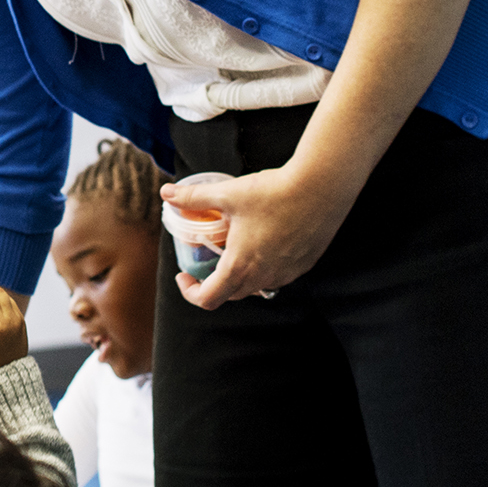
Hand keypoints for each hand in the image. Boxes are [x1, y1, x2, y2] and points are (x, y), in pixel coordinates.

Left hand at [162, 164, 353, 310]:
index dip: (190, 292)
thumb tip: (166, 193)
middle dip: (214, 281)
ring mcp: (286, 274)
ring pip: (256, 287)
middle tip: (208, 259)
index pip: (208, 299)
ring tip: (235, 249)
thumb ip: (193, 197)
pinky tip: (265, 243)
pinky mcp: (304, 265)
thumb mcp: (227, 194)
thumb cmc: (273, 192)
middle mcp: (264, 277)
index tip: (184, 276)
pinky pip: (278, 276)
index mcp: (240, 266)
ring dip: (241, 276)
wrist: (321, 187)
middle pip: (231, 294)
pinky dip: (265, 268)